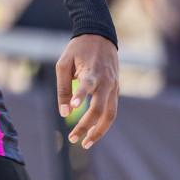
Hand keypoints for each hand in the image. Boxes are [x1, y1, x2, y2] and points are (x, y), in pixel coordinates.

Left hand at [56, 33, 119, 148]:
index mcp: (92, 70)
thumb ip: (63, 87)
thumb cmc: (78, 50)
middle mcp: (106, 81)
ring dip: (99, 131)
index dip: (80, 95)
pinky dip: (104, 123)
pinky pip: (112, 110)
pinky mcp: (116, 90)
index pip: (87, 85)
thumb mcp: (64, 63)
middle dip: (87, 125)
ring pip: (111, 114)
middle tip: (72, 138)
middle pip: (100, 108)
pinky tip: (92, 132)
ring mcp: (114, 86)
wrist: (100, 36)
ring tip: (85, 143)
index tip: (72, 106)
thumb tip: (64, 112)